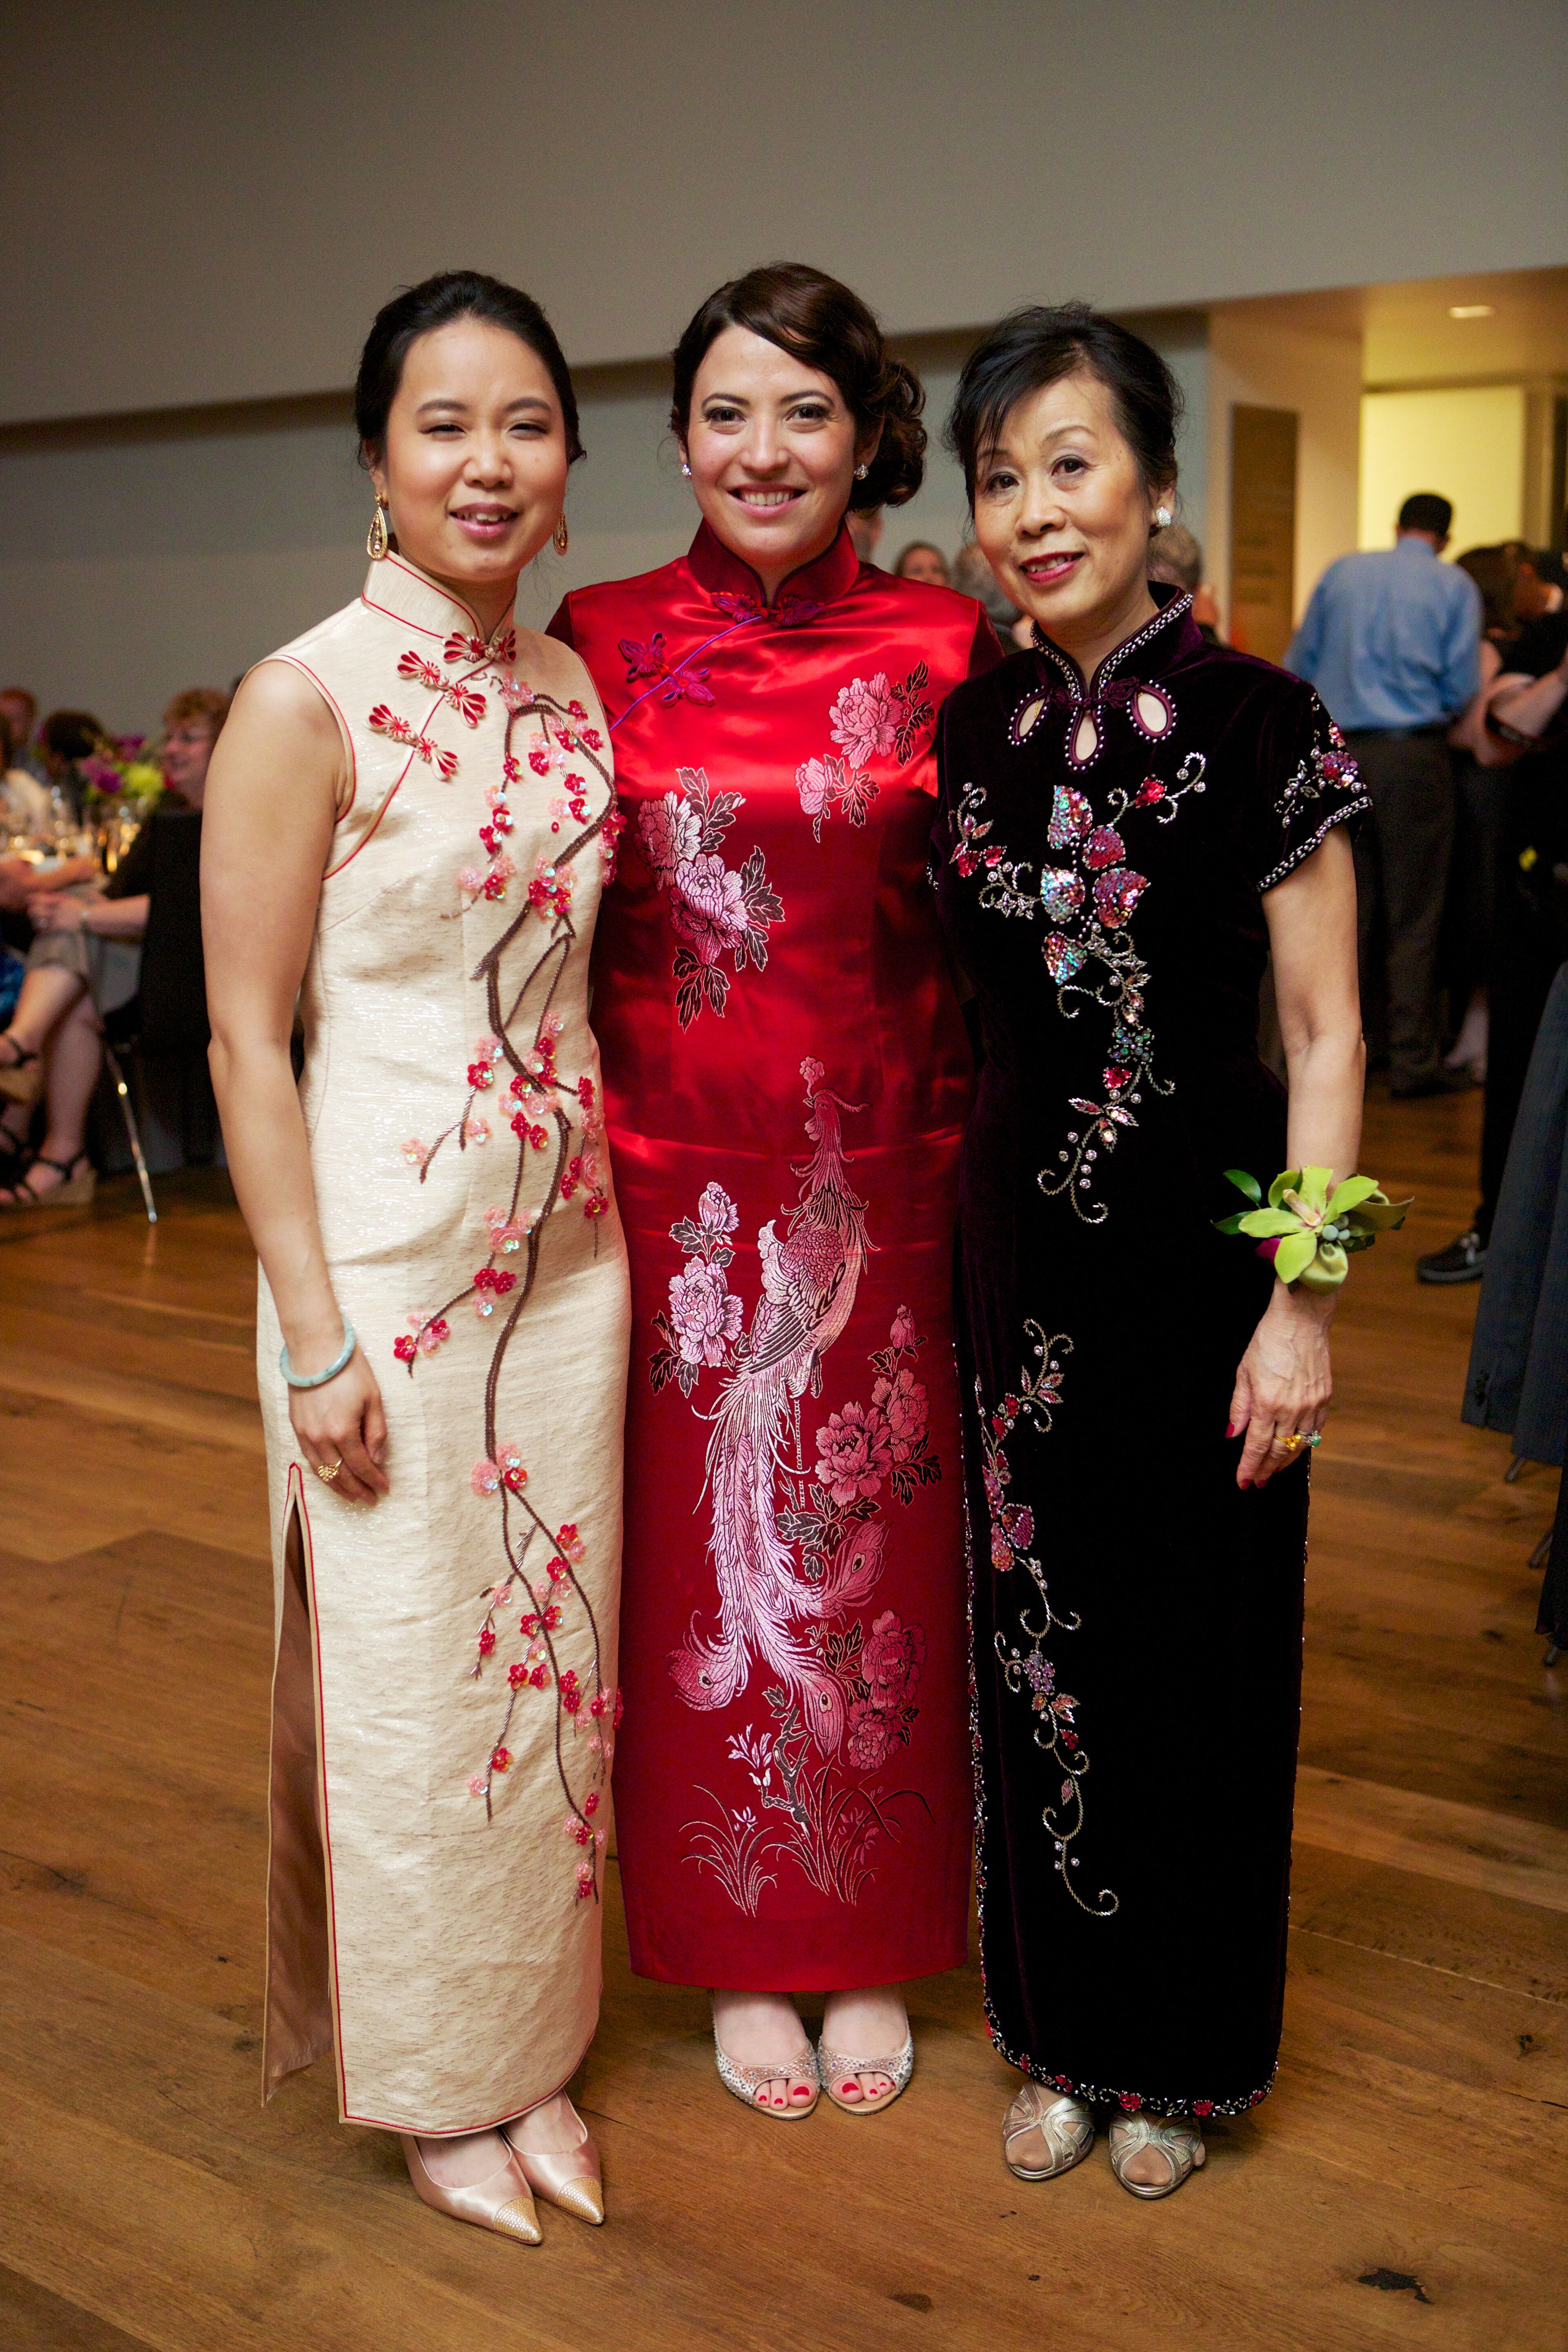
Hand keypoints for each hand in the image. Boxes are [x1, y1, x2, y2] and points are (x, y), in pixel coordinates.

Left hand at [28, 892, 85, 931]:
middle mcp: (55, 908)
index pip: (38, 898)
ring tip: (36, 924)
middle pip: (36, 910)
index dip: (31, 899)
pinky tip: (40, 933)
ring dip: (36, 923)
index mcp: (57, 899)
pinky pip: (46, 930)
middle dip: (32, 912)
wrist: (90, 916)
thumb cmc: (81, 907)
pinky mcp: (59, 927)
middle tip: (31, 914)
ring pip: (39, 921)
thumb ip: (57, 897)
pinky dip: (41, 932)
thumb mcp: (69, 898)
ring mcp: (57, 917)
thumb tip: (47, 897)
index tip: (29, 900)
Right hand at [287, 1345, 389, 1503]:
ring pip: (322, 1472)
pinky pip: (309, 1459)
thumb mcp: (373, 1398)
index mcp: (343, 1431)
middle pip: (341, 1475)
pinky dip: (322, 1473)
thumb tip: (377, 1460)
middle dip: (358, 1490)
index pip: (361, 1467)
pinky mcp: (296, 1427)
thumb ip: (376, 1432)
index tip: (384, 1490)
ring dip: (338, 1487)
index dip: (374, 1481)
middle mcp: (321, 1438)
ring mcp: (305, 1434)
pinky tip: (331, 1477)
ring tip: (352, 1496)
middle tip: (370, 1499)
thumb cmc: (349, 1369)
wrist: (315, 1348)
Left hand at [1226, 1283, 1333, 1488]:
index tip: (1243, 1482)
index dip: (1249, 1467)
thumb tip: (1233, 1434)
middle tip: (1257, 1481)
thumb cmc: (1268, 1341)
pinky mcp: (1325, 1399)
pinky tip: (1294, 1449)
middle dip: (1266, 1470)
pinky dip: (1304, 1444)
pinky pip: (1315, 1431)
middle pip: (1277, 1451)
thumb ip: (1239, 1406)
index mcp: (1267, 1403)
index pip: (1256, 1446)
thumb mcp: (1243, 1372)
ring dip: (1284, 1462)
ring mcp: (1311, 1406)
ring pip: (1298, 1446)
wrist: (1301, 1321)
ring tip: (1273, 1471)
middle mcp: (1291, 1409)